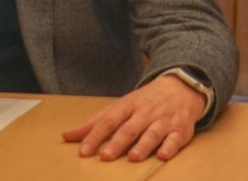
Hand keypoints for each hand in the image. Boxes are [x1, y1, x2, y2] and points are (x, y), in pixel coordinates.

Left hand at [62, 74, 206, 161]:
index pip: (107, 121)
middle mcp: (143, 112)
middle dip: (117, 142)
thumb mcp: (118, 108)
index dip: (95, 136)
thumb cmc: (142, 102)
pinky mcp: (179, 130)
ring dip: (143, 145)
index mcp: (126, 106)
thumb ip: (94, 124)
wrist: (178, 89)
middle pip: (128, 128)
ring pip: (151, 133)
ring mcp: (162, 120)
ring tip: (133, 157)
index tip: (83, 150)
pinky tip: (163, 155)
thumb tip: (67, 136)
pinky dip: (169, 146)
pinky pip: (175, 139)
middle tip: (105, 156)